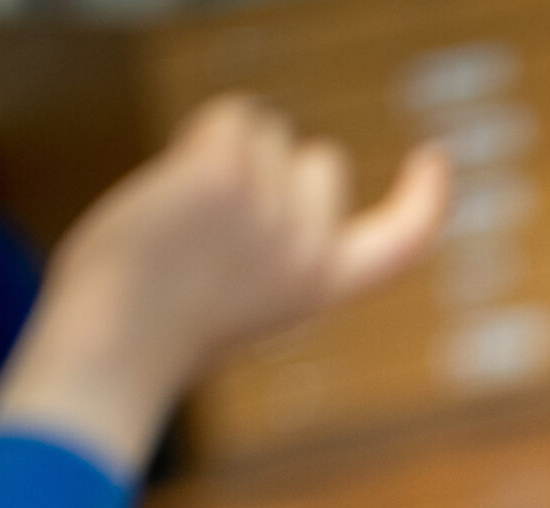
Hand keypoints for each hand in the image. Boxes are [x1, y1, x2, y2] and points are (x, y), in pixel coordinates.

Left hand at [0, 95, 450, 476]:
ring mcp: (274, 214)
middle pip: (321, 160)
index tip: (434, 156)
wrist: (114, 347)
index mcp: (326, 287)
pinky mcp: (226, 178)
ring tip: (185, 215)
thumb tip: (280, 157)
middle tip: (218, 225)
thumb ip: (279, 246)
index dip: (426, 197)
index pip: (405, 239)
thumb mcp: (246, 298)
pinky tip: (172, 187)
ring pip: (268, 131)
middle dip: (277, 168)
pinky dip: (198, 136)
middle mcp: (314, 250)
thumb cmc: (159, 328)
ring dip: (227, 151)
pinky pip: (229, 117)